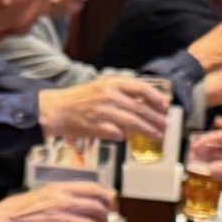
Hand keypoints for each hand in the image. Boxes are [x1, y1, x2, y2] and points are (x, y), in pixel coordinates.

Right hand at [0, 181, 114, 221]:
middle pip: (99, 208)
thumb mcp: (42, 194)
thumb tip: (79, 200)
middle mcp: (66, 202)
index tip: (110, 203)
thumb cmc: (17, 210)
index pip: (95, 189)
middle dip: (106, 217)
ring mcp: (65, 220)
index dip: (107, 197)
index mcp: (61, 189)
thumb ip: (62, 196)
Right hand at [39, 73, 168, 143]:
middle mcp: (109, 96)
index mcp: (112, 83)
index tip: (165, 106)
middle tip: (165, 126)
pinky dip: (124, 136)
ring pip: (133, 123)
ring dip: (148, 131)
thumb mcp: (101, 87)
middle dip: (156, 119)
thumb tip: (144, 101)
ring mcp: (103, 112)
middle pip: (141, 109)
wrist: (55, 109)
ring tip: (158, 135)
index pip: (142, 88)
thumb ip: (121, 92)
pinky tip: (127, 138)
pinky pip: (117, 134)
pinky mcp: (97, 127)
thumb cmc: (79, 99)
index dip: (157, 98)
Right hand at [188, 130, 221, 208]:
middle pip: (217, 151)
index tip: (195, 146)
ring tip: (193, 172)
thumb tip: (210, 169)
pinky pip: (221, 182)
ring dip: (206, 169)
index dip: (208, 140)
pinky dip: (212, 183)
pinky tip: (205, 186)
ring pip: (217, 167)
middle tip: (190, 159)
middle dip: (203, 154)